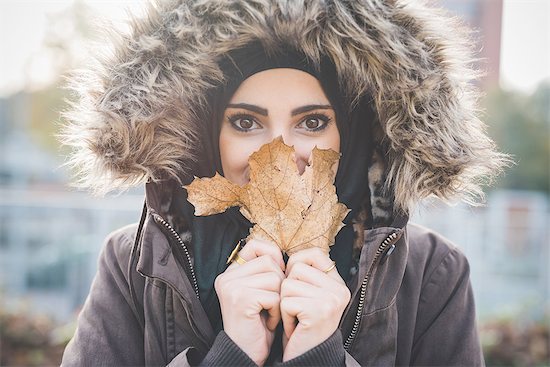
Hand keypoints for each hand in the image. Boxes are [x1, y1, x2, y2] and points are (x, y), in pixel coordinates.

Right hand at [214, 239, 284, 365]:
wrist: (246, 355)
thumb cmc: (258, 324)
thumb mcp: (261, 291)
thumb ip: (265, 271)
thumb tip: (285, 255)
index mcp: (230, 272)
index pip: (255, 245)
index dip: (273, 256)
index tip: (278, 276)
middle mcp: (227, 276)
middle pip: (269, 261)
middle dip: (279, 283)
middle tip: (271, 304)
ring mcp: (232, 286)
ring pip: (275, 277)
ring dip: (279, 299)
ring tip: (268, 313)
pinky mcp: (240, 298)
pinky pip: (274, 295)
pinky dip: (277, 311)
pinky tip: (267, 322)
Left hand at [280, 248, 350, 361]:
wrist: (305, 358)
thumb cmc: (301, 326)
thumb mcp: (307, 295)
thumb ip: (304, 273)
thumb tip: (281, 252)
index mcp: (338, 282)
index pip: (314, 253)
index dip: (296, 262)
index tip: (293, 282)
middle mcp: (339, 289)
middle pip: (296, 267)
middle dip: (287, 288)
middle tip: (296, 308)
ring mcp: (331, 299)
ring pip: (287, 284)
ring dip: (284, 303)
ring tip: (296, 318)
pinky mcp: (319, 311)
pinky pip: (286, 301)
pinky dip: (284, 316)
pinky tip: (295, 327)